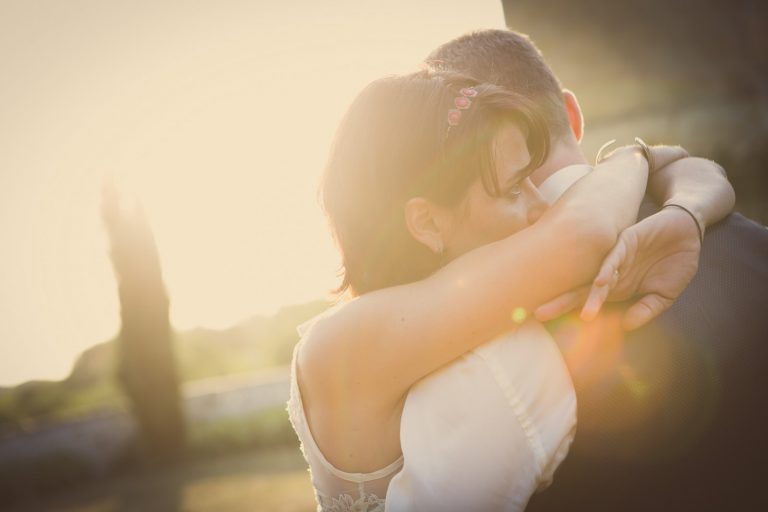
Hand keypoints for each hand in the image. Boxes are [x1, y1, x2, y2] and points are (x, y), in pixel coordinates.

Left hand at [535, 206, 700, 329]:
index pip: (587, 303)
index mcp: (615, 289)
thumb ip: (646, 309)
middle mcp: (610, 274)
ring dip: (590, 295)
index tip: (553, 331)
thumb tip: (626, 326)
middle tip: (538, 315)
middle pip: (579, 290)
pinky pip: (614, 256)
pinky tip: (602, 282)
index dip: (571, 315)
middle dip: (560, 303)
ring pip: (597, 277)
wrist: (687, 233)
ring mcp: (616, 258)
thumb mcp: (664, 295)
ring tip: (584, 314)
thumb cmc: (673, 264)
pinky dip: (609, 269)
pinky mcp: (626, 242)